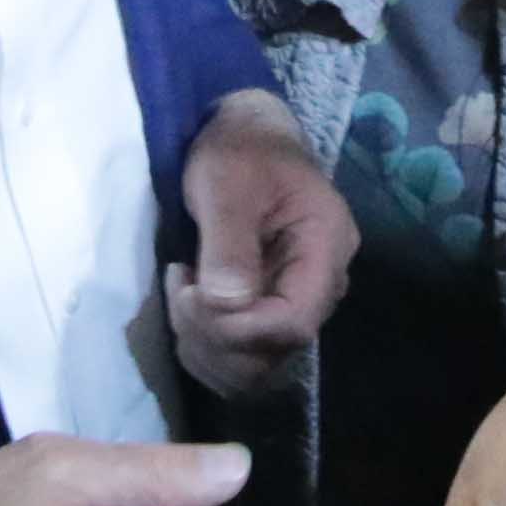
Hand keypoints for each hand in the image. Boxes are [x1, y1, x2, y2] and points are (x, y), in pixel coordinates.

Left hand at [171, 88, 355, 394]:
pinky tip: (188, 305)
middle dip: (213, 336)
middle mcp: (321, 288)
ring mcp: (295, 304)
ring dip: (204, 345)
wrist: (246, 137)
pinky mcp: (268, 312)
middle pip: (272, 353)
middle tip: (180, 287)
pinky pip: (240, 359)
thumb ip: (229, 242)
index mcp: (325, 250)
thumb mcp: (227, 183)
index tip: (190, 293)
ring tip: (182, 291)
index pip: (293, 323)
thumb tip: (226, 303)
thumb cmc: (240, 151)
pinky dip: (204, 348)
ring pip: (253, 368)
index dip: (237, 327)